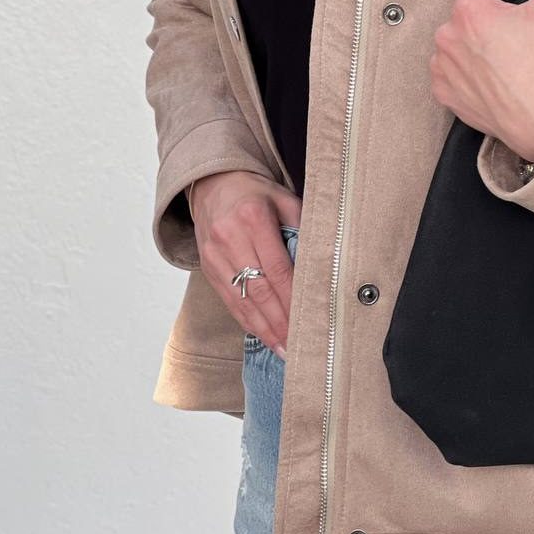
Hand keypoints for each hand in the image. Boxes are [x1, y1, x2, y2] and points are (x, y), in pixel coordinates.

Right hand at [188, 171, 302, 358]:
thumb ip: (303, 227)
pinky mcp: (207, 267)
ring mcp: (214, 255)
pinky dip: (248, 321)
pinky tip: (264, 335)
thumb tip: (325, 262)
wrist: (214, 184)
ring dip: (264, 328)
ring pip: (242, 300)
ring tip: (284, 350)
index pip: (277, 267)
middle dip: (280, 321)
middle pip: (259, 288)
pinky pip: (229, 300)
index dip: (293, 297)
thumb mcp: (285, 199)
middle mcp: (230, 238)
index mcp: (254, 218)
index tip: (309, 318)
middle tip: (299, 345)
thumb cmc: (258, 194)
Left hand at [429, 0, 533, 159]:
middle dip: (487, 15)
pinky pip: (448, 72)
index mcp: (469, 8)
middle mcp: (447, 33)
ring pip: (455, 41)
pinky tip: (487, 78)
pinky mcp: (442, 92)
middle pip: (466, 10)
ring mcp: (441, 65)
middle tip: (512, 31)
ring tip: (500, 57)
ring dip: (471, 43)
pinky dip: (463, 72)